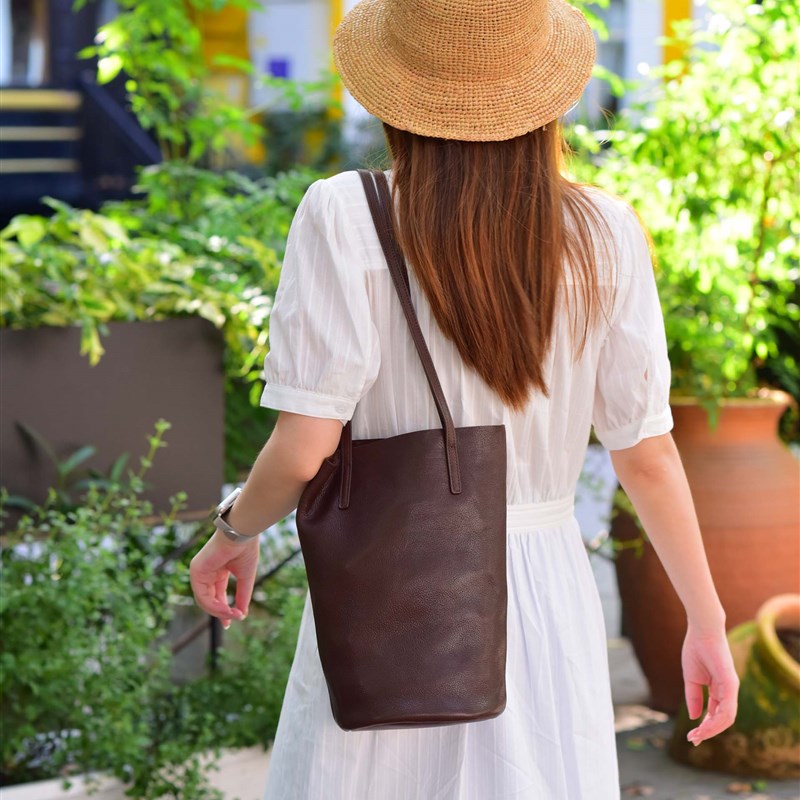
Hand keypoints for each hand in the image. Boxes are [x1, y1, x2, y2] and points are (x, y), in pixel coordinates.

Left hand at [189, 529, 259, 628]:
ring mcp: (199, 572)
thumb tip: (242, 615)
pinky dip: (213, 605)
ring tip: (233, 615)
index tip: (236, 619)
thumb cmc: (245, 550)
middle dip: (221, 612)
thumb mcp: (245, 578)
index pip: (217, 595)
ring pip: (204, 601)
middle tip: (233, 620)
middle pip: (210, 600)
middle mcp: (207, 573)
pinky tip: (225, 609)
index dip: (224, 610)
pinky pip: (202, 595)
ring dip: (219, 611)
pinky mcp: (196, 571)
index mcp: (218, 571)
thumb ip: (242, 595)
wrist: (241, 533)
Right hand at [682, 622, 739, 745]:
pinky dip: (717, 720)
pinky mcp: (730, 683)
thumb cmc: (696, 649)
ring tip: (697, 735)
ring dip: (712, 730)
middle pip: (722, 719)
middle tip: (693, 740)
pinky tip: (705, 725)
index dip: (704, 726)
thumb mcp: (691, 678)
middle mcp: (728, 691)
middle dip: (708, 732)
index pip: (714, 713)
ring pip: (726, 718)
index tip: (691, 736)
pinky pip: (727, 708)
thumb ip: (694, 697)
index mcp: (718, 689)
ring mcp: (731, 688)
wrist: (701, 630)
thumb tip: (695, 717)